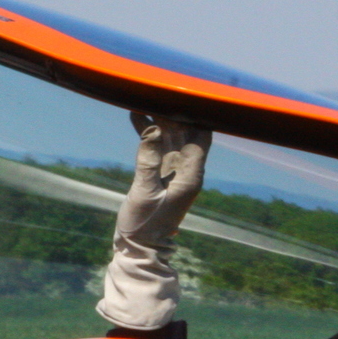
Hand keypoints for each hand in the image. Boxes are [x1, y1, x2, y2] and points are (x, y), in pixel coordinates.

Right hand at [96, 113, 211, 329]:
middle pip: (187, 132)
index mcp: (191, 176)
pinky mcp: (162, 175)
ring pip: (172, 136)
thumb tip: (153, 128)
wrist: (139, 248)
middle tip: (156, 90)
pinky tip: (136, 117)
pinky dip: (149, 133)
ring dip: (161, 119)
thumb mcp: (144, 193)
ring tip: (144, 98)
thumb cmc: (144, 225)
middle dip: (174, 111)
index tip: (184, 92)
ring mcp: (175, 172)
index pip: (201, 135)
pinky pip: (158, 147)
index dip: (195, 113)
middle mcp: (188, 171)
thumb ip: (148, 160)